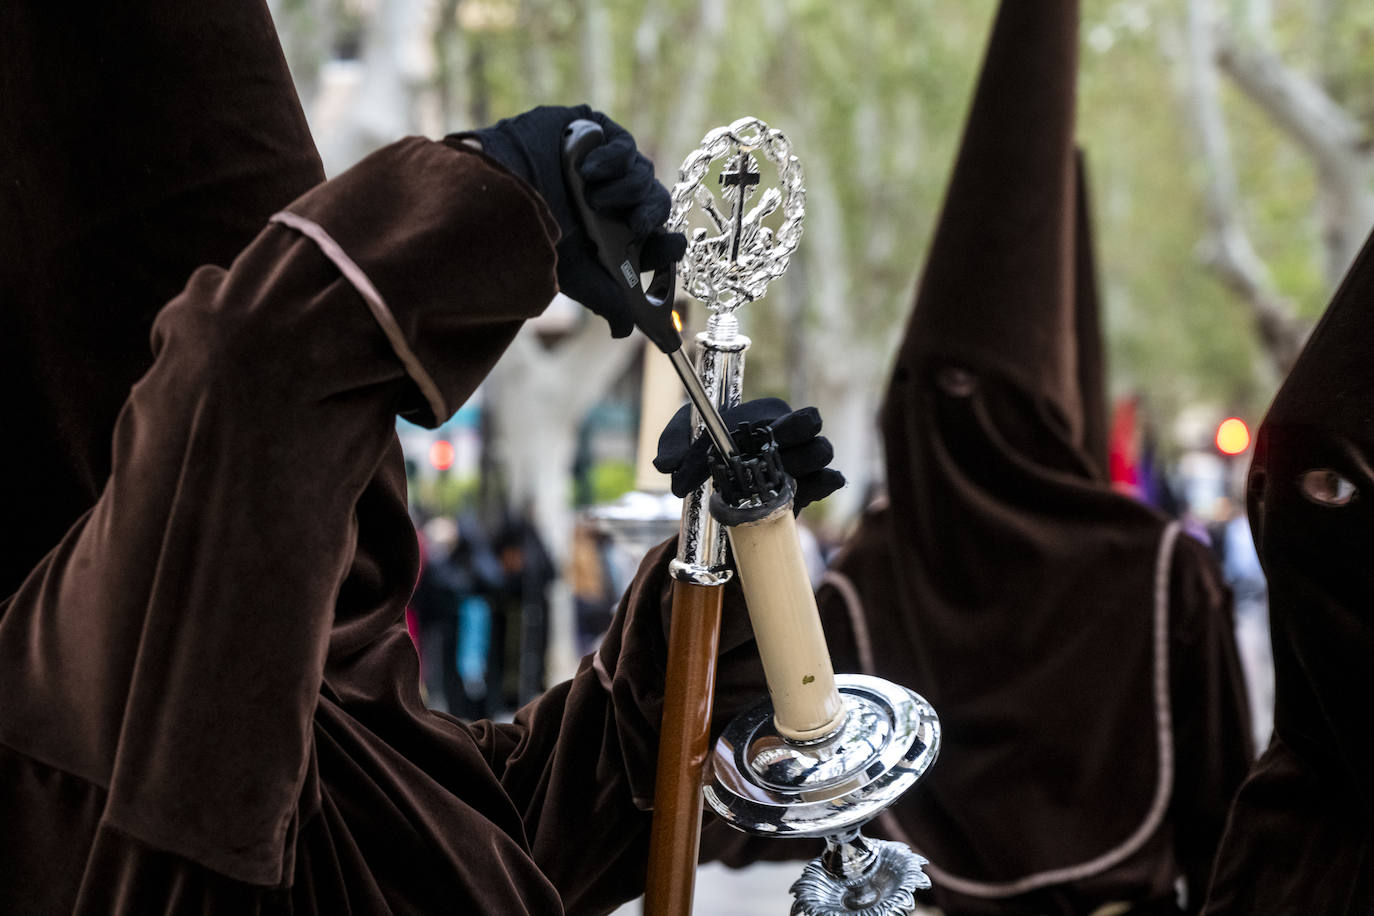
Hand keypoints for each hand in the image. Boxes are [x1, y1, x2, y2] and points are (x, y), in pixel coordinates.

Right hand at [452, 105, 685, 336]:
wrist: (497, 192)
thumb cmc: (529, 235)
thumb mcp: (573, 273)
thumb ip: (605, 300)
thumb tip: (625, 331)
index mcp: (611, 233)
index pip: (655, 239)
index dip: (668, 245)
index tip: (671, 247)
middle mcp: (611, 199)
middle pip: (655, 205)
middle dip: (649, 215)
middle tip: (636, 225)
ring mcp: (604, 165)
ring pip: (642, 174)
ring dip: (625, 189)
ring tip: (591, 197)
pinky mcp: (593, 132)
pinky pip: (623, 145)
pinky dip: (612, 158)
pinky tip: (586, 170)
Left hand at [653, 398, 844, 509]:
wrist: (716, 492)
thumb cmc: (702, 453)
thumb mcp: (681, 446)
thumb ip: (673, 448)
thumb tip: (665, 465)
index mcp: (766, 413)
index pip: (776, 412)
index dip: (769, 427)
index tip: (750, 447)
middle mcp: (788, 433)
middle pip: (810, 426)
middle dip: (794, 441)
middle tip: (769, 458)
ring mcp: (802, 460)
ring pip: (821, 452)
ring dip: (804, 466)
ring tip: (777, 481)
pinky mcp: (808, 488)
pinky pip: (828, 480)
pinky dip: (824, 482)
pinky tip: (810, 488)